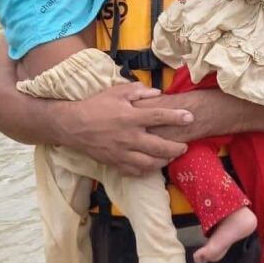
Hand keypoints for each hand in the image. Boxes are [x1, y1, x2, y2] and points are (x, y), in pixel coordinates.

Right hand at [61, 83, 191, 175]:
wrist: (73, 125)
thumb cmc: (96, 105)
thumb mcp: (117, 92)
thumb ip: (138, 91)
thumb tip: (158, 93)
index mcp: (130, 117)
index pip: (159, 117)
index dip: (177, 117)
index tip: (190, 117)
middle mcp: (128, 137)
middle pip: (159, 146)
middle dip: (176, 148)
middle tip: (184, 145)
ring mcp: (121, 152)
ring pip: (149, 163)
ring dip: (164, 161)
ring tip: (170, 156)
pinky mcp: (114, 162)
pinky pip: (135, 171)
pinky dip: (146, 170)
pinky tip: (152, 164)